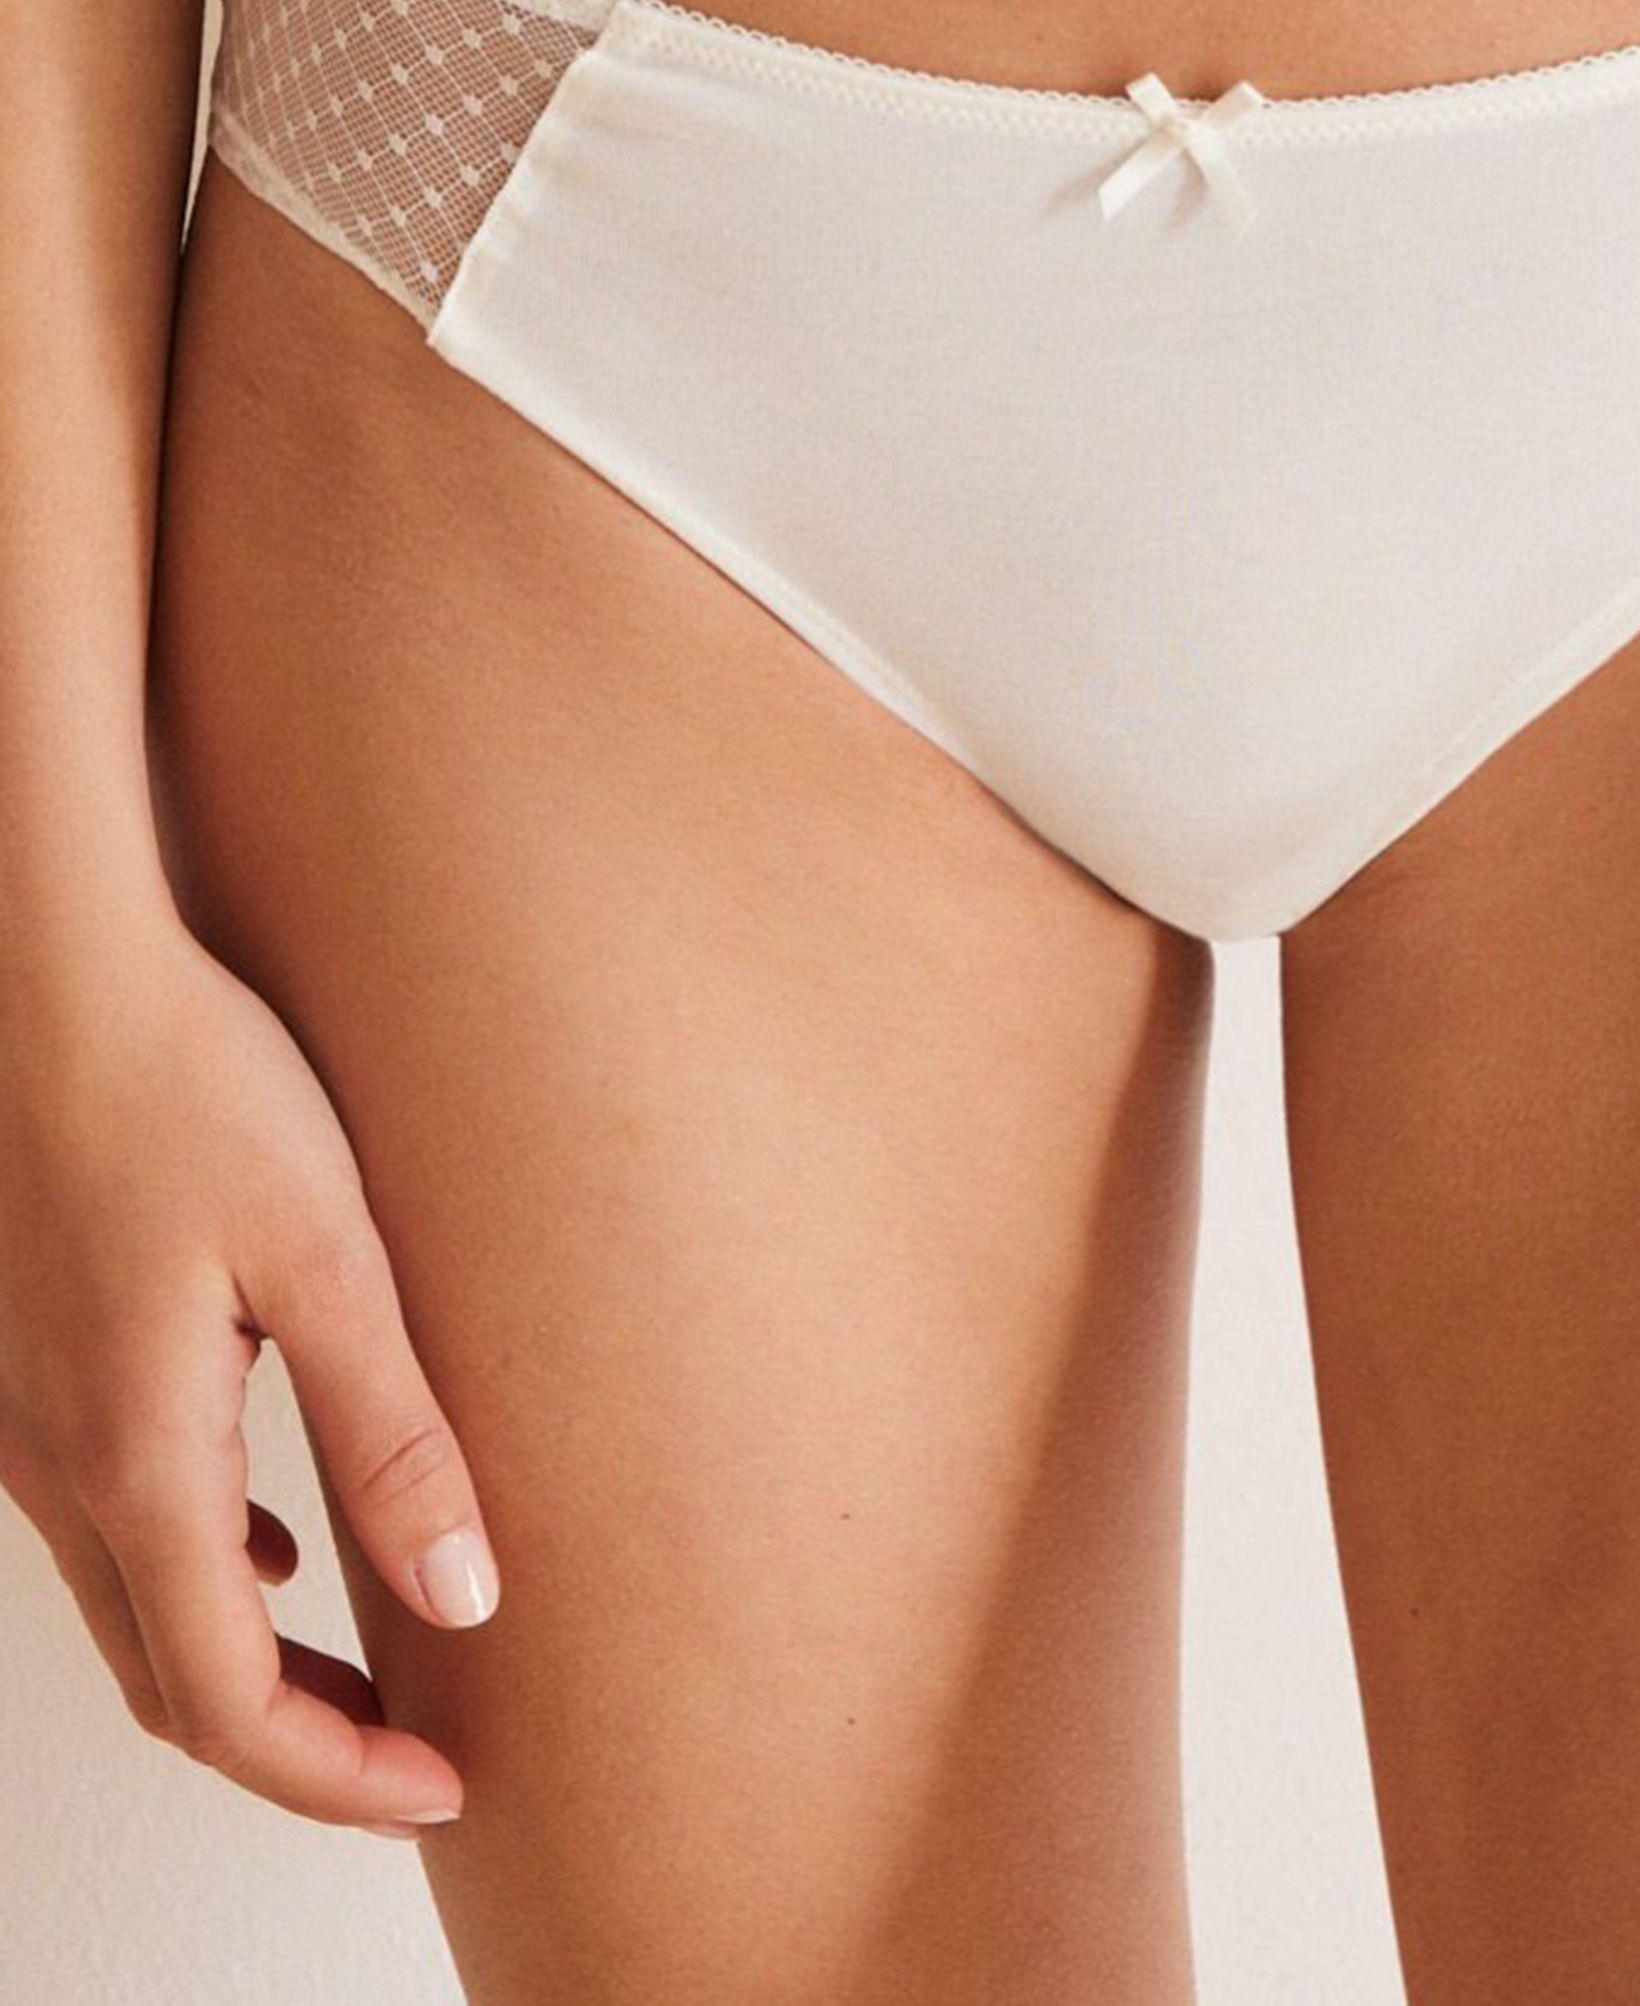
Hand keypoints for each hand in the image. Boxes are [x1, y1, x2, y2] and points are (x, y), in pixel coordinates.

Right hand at [0, 896, 498, 1829]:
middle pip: (171, 1684)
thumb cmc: (192, 1086)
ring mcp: (29, 1426)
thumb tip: (465, 1599)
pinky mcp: (30, 1369)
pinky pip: (110, 1526)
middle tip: (416, 1757)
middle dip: (293, 1745)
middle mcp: (63, 1469)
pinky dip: (197, 1573)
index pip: (229, 1705)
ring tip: (362, 1669)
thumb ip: (396, 1434)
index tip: (445, 1791)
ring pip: (134, 1610)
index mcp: (141, 1464)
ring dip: (243, 1664)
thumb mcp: (329, 1256)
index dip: (337, 1775)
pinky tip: (274, 1531)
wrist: (52, 978)